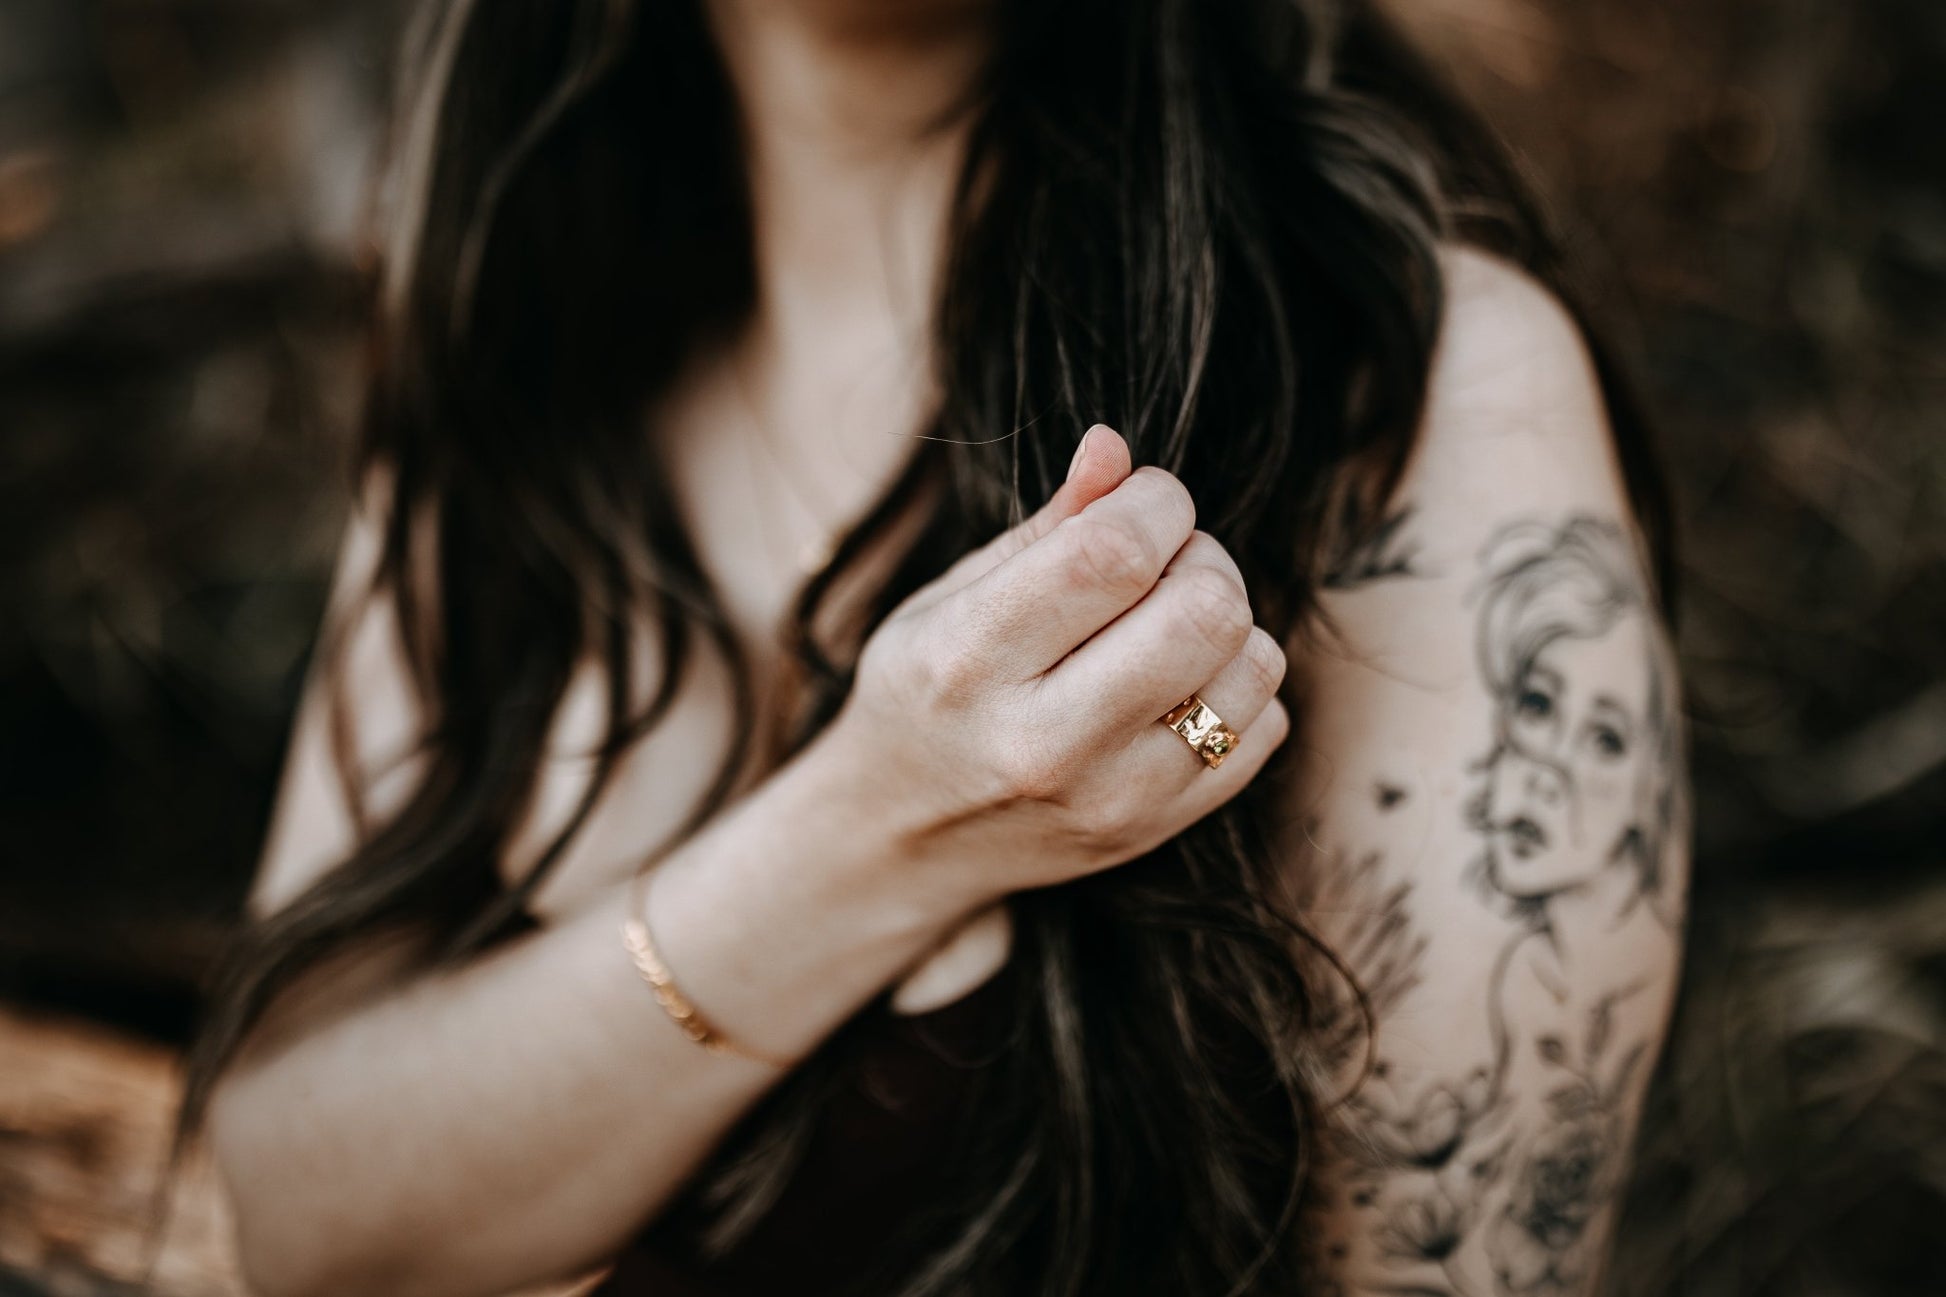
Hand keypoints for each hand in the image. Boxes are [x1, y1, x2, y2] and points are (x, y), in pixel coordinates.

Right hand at [821, 424, 1291, 914]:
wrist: (903, 839)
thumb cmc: (927, 692)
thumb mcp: (950, 597)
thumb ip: (1046, 526)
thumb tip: (1115, 448)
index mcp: (969, 661)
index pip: (1113, 555)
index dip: (1154, 503)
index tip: (1141, 501)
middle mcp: (1042, 742)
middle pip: (1203, 612)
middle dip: (1199, 558)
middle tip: (1160, 565)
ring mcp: (1109, 798)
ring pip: (1252, 665)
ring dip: (1227, 622)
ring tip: (1167, 625)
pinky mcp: (1157, 830)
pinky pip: (1264, 726)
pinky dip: (1236, 687)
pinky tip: (1176, 687)